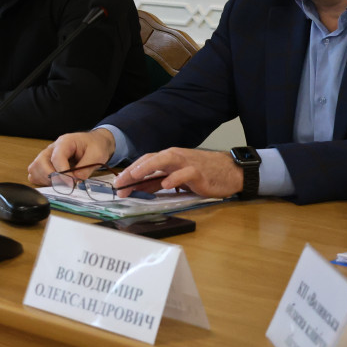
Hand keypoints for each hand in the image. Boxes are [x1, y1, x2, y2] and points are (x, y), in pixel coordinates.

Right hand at [27, 129, 115, 184]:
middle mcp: (52, 148)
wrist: (93, 142)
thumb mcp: (97, 155)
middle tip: (66, 185)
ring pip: (35, 167)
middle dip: (52, 177)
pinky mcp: (45, 163)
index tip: (71, 184)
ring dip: (45, 179)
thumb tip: (75, 180)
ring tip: (61, 184)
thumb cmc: (94, 146)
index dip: (63, 173)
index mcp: (65, 142)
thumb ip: (86, 168)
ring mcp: (47, 155)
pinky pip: (35, 172)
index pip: (57, 158)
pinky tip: (53, 183)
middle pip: (41, 162)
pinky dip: (40, 180)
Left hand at [113, 148, 243, 198]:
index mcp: (168, 158)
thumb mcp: (176, 178)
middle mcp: (175, 157)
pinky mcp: (198, 172)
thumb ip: (158, 182)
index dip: (130, 172)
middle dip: (133, 171)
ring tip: (135, 176)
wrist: (229, 171)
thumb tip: (138, 189)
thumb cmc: (203, 174)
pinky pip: (185, 173)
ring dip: (148, 167)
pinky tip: (166, 184)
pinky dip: (175, 178)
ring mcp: (186, 163)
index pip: (145, 161)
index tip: (117, 184)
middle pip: (150, 159)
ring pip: (165, 160)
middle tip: (120, 183)